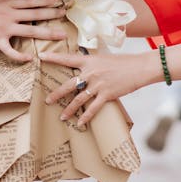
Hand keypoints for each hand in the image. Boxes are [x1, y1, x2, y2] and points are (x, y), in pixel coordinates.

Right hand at [0, 0, 65, 61]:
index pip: (31, 0)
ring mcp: (4, 29)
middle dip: (51, 13)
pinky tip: (31, 59)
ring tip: (60, 34)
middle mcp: (9, 15)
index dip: (45, 0)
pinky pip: (11, 51)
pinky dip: (20, 56)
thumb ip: (7, 1)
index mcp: (8, 3)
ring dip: (47, 33)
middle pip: (35, 14)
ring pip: (30, 31)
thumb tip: (21, 1)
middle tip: (64, 13)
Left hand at [42, 49, 156, 127]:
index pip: (68, 58)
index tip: (41, 58)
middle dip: (56, 93)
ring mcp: (98, 84)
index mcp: (89, 61)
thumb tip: (84, 68)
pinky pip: (93, 108)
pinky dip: (86, 116)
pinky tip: (80, 123)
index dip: (54, 58)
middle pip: (68, 84)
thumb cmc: (124, 62)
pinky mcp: (107, 94)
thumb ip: (92, 63)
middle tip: (47, 100)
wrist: (139, 67)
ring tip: (61, 116)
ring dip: (69, 109)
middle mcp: (91, 73)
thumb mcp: (104, 58)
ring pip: (78, 99)